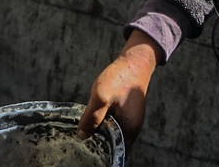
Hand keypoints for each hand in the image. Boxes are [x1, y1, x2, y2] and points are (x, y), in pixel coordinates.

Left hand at [77, 31, 158, 149]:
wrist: (135, 60)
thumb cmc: (121, 77)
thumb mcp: (101, 97)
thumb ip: (91, 118)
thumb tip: (83, 135)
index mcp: (128, 129)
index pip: (116, 155)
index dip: (103, 158)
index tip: (89, 156)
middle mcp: (132, 128)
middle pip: (114, 146)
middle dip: (99, 147)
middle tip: (82, 143)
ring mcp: (130, 120)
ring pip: (113, 135)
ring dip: (100, 135)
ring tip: (85, 132)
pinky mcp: (127, 112)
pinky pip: (114, 126)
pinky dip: (103, 125)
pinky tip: (94, 119)